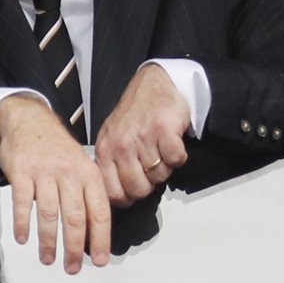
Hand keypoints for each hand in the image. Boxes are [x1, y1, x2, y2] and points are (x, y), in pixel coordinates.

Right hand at [0, 94, 110, 272]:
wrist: (28, 120)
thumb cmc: (56, 148)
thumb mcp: (81, 164)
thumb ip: (88, 194)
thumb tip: (92, 234)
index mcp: (88, 174)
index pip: (99, 212)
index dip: (100, 239)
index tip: (98, 259)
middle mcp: (68, 174)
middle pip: (74, 218)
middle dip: (74, 248)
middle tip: (72, 267)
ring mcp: (44, 172)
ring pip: (49, 214)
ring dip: (48, 241)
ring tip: (48, 259)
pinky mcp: (21, 171)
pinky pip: (22, 202)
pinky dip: (22, 223)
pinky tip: (23, 238)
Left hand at [94, 63, 189, 205]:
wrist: (153, 84)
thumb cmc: (133, 115)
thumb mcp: (111, 139)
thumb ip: (110, 165)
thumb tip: (115, 197)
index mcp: (105, 150)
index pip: (112, 192)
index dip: (126, 199)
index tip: (133, 194)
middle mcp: (121, 145)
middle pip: (138, 189)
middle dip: (148, 185)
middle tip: (149, 169)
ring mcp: (142, 137)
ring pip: (159, 176)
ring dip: (164, 168)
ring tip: (159, 150)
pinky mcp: (164, 129)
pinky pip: (176, 160)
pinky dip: (178, 156)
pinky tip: (171, 144)